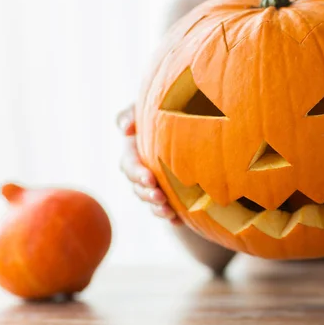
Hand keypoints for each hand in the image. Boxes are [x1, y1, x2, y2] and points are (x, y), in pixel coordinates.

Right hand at [117, 105, 181, 224]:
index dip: (137, 172)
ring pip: (150, 200)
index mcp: (135, 149)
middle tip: (159, 197)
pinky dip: (170, 217)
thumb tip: (125, 128)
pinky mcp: (170, 193)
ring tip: (168, 211)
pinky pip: (167, 209)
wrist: (198, 120)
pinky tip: (178, 220)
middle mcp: (142, 168)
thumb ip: (134, 112)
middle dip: (146, 193)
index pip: (130, 163)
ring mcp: (155, 183)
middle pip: (137, 186)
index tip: (149, 178)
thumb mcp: (154, 104)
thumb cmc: (171, 106)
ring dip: (156, 208)